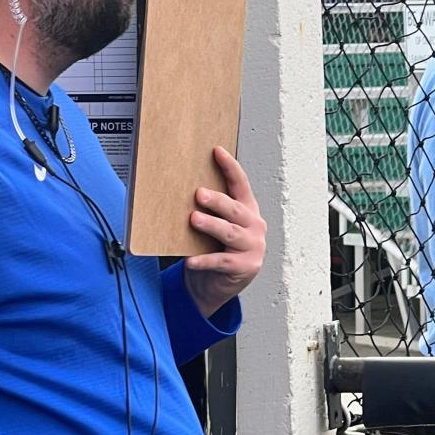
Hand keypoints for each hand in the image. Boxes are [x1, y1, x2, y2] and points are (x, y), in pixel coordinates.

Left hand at [183, 147, 266, 317]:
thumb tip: (179, 188)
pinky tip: (190, 260)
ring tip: (194, 219)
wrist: (219, 284)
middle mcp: (254, 225)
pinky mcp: (245, 267)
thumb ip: (209, 210)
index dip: (230, 167)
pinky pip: (221, 261)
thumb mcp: (215, 225)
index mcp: (248, 209)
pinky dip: (204, 260)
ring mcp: (253, 247)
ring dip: (211, 225)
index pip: (240, 184)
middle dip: (217, 200)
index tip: (216, 150)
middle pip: (235, 209)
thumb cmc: (214, 247)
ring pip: (229, 233)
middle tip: (199, 193)